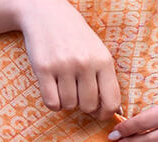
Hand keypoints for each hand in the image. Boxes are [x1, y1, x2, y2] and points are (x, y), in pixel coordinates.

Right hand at [19, 0, 120, 121]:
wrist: (47, 13)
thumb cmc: (75, 37)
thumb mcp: (97, 52)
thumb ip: (105, 79)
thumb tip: (113, 112)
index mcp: (103, 60)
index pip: (111, 102)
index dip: (105, 114)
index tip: (98, 113)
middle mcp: (85, 62)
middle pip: (88, 106)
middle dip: (82, 105)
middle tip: (78, 92)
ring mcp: (64, 65)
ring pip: (69, 105)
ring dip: (66, 101)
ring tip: (64, 85)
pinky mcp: (44, 69)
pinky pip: (51, 103)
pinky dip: (52, 102)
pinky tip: (53, 89)